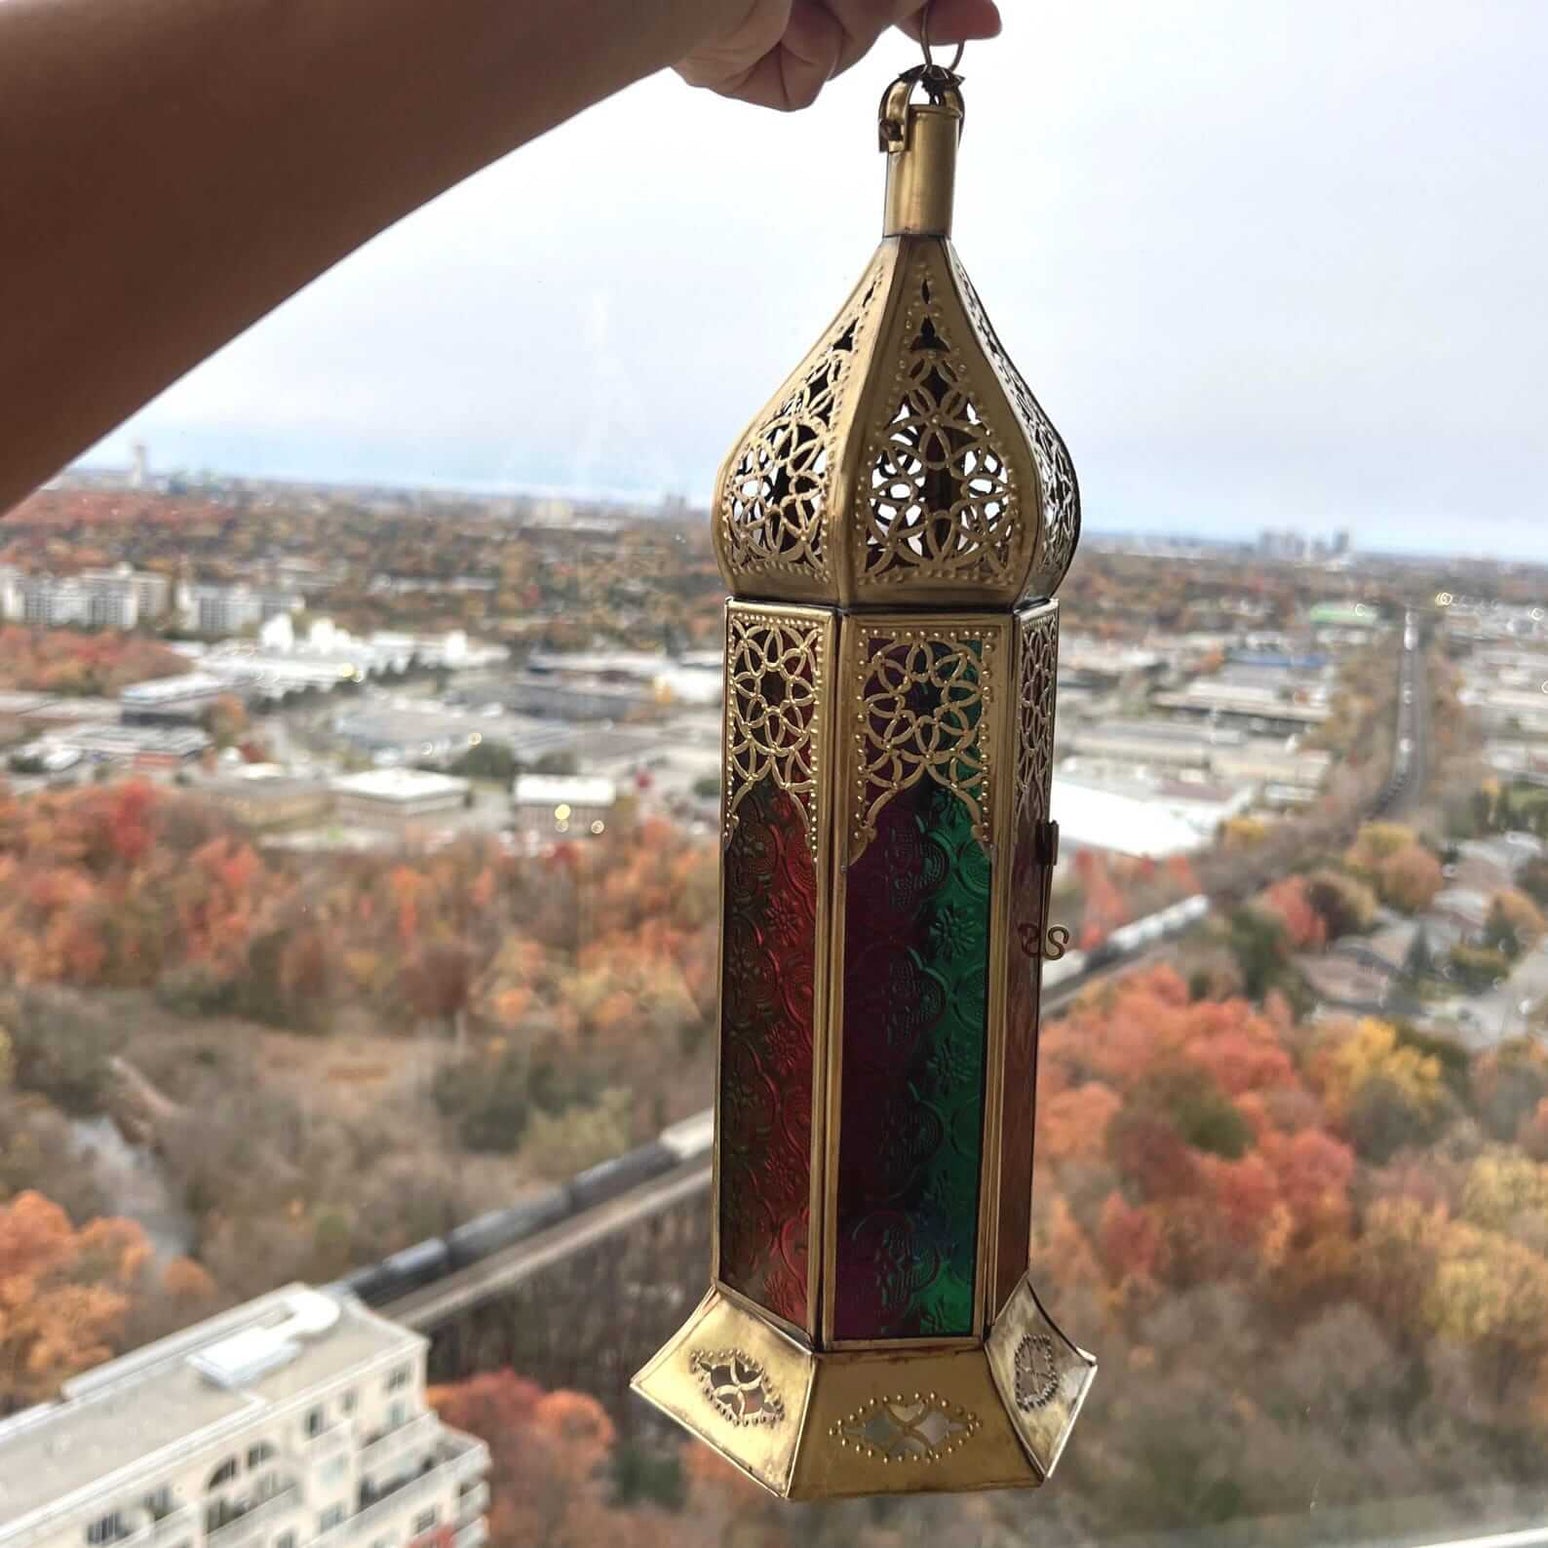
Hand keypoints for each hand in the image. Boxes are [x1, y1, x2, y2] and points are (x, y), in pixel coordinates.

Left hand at [680, 0, 1001, 110]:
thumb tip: (975, 12)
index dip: (936, 3)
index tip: (979, 18)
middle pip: (871, 13)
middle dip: (902, 12)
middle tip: (962, 17)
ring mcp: (758, 26)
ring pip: (845, 46)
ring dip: (851, 20)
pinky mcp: (740, 72)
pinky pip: (805, 83)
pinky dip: (807, 55)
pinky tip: (779, 21)